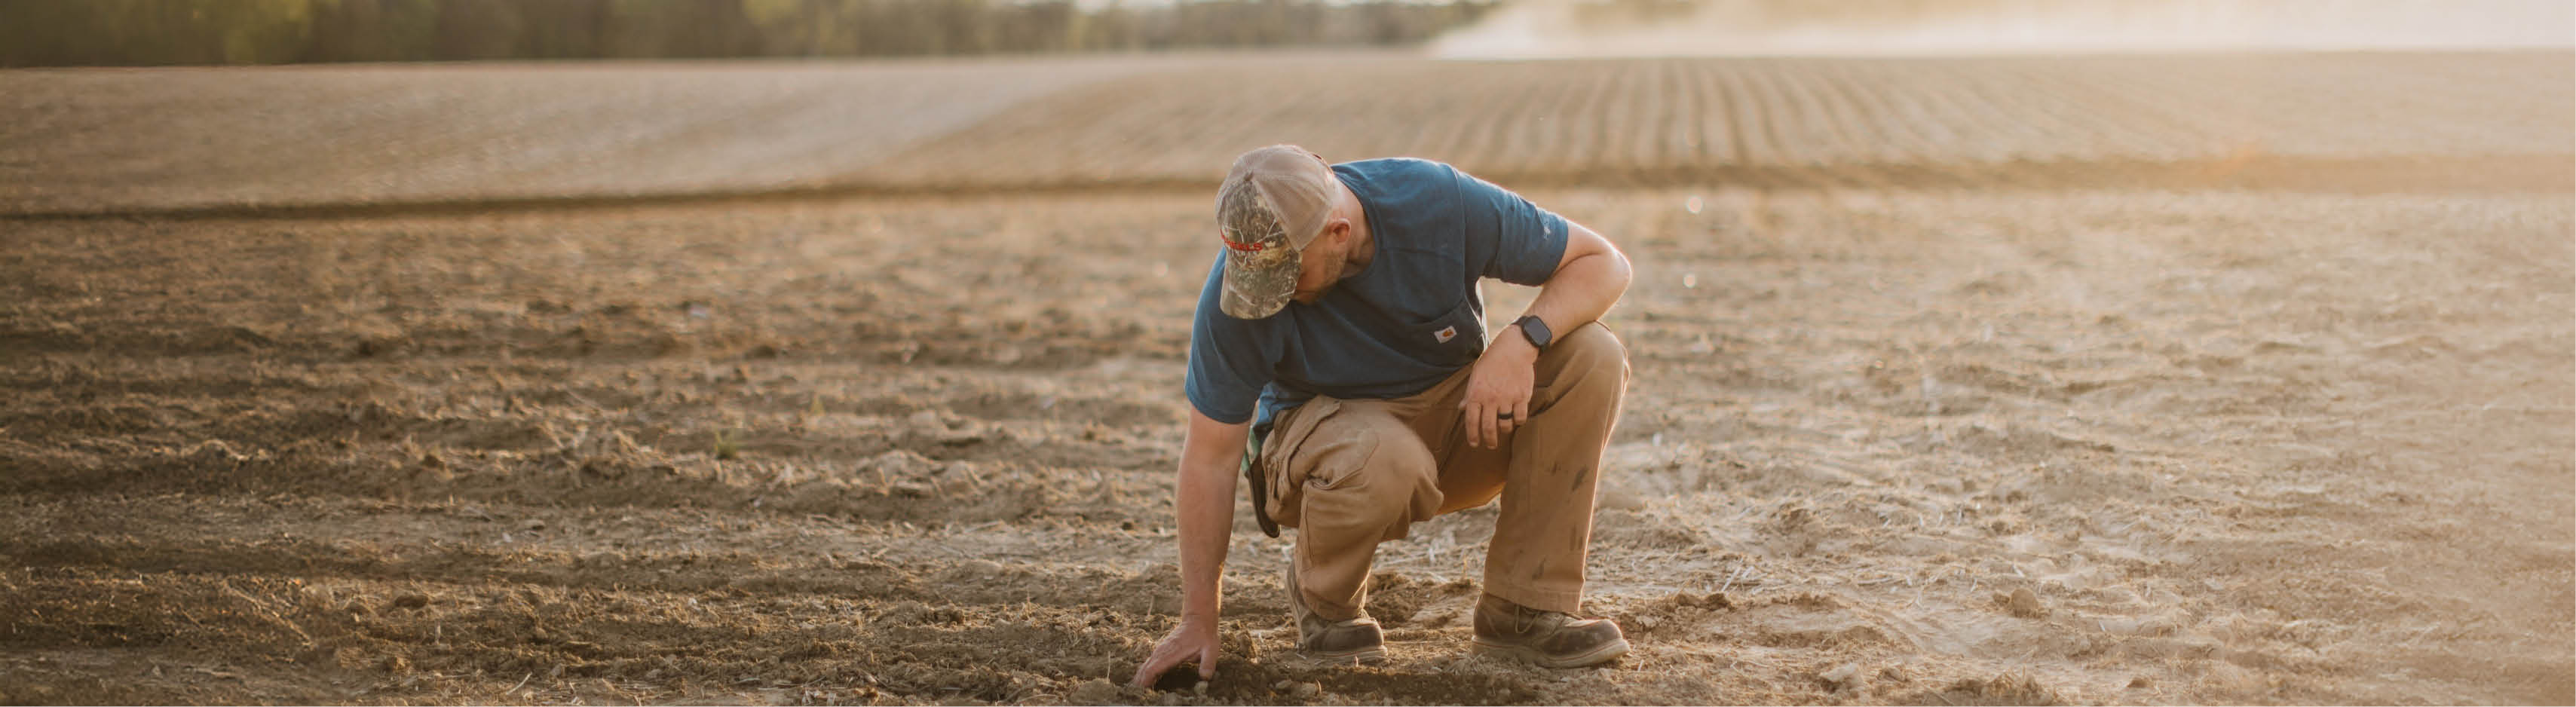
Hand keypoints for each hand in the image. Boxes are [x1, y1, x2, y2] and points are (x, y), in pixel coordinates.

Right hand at [1130, 615, 1219, 688]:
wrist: (1198, 621)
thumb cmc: (1205, 637)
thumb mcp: (1211, 650)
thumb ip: (1208, 663)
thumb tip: (1205, 677)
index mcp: (1173, 653)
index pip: (1154, 668)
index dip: (1146, 680)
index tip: (1142, 690)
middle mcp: (1163, 651)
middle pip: (1146, 668)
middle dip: (1140, 681)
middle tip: (1136, 695)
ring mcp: (1161, 649)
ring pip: (1146, 665)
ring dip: (1140, 677)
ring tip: (1135, 690)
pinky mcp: (1162, 650)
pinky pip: (1149, 662)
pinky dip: (1144, 671)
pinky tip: (1142, 679)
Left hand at [1460, 333, 1536, 448]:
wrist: (1513, 349)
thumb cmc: (1492, 362)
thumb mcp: (1475, 376)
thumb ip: (1469, 394)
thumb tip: (1461, 409)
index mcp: (1476, 393)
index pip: (1471, 421)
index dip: (1472, 435)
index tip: (1474, 444)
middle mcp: (1491, 398)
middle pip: (1488, 427)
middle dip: (1489, 440)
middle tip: (1490, 445)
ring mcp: (1507, 398)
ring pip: (1505, 425)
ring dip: (1504, 430)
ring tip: (1504, 428)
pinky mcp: (1522, 396)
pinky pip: (1521, 417)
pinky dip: (1518, 421)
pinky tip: (1516, 418)